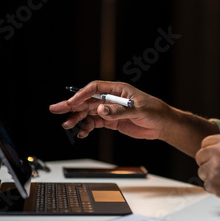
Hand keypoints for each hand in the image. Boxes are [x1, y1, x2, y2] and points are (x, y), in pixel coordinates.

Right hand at [49, 81, 170, 139]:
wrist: (163, 125)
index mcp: (118, 90)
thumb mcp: (138, 110)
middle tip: (56, 109)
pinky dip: (87, 127)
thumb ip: (118, 111)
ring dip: (77, 118)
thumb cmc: (155, 111)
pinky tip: (81, 132)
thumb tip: (101, 109)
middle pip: (87, 100)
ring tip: (66, 125)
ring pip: (88, 112)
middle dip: (71, 105)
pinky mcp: (112, 121)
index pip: (95, 88)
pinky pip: (95, 123)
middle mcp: (111, 98)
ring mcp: (110, 110)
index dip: (82, 94)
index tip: (71, 102)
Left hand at [195, 134, 219, 209]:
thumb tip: (210, 155)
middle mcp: (219, 151)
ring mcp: (215, 167)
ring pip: (202, 172)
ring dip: (211, 177)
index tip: (214, 159)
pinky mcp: (215, 183)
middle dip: (207, 164)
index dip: (209, 152)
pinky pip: (207, 186)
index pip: (205, 143)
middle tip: (219, 172)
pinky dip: (216, 189)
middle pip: (200, 156)